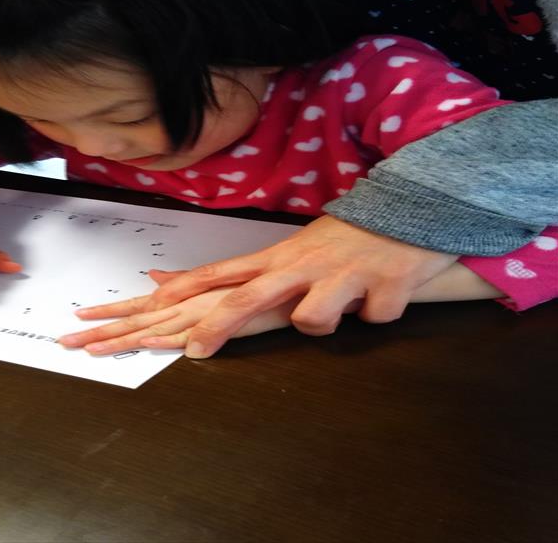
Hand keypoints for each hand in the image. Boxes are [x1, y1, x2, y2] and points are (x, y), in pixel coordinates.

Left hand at [58, 275, 295, 354]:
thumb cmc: (264, 281)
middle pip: (138, 317)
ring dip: (121, 338)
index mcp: (188, 294)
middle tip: (67, 339)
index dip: (111, 311)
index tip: (82, 317)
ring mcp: (205, 312)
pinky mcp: (226, 325)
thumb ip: (185, 282)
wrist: (301, 276)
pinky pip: (191, 334)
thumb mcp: (218, 283)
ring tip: (90, 348)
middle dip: (101, 329)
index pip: (141, 305)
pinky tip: (145, 343)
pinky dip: (167, 338)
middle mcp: (190, 301)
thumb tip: (155, 278)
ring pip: (154, 328)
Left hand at [75, 215, 456, 357]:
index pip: (217, 273)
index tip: (146, 307)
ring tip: (347, 300)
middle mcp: (300, 265)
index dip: (179, 291)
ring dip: (328, 319)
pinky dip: (380, 312)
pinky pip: (373, 319)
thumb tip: (172, 281)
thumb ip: (243, 273)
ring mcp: (340, 275)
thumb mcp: (291, 249)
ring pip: (314, 320)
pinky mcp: (383, 287)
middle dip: (218, 325)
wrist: (412, 206)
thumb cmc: (343, 238)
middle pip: (248, 298)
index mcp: (276, 258)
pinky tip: (386, 292)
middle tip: (194, 350)